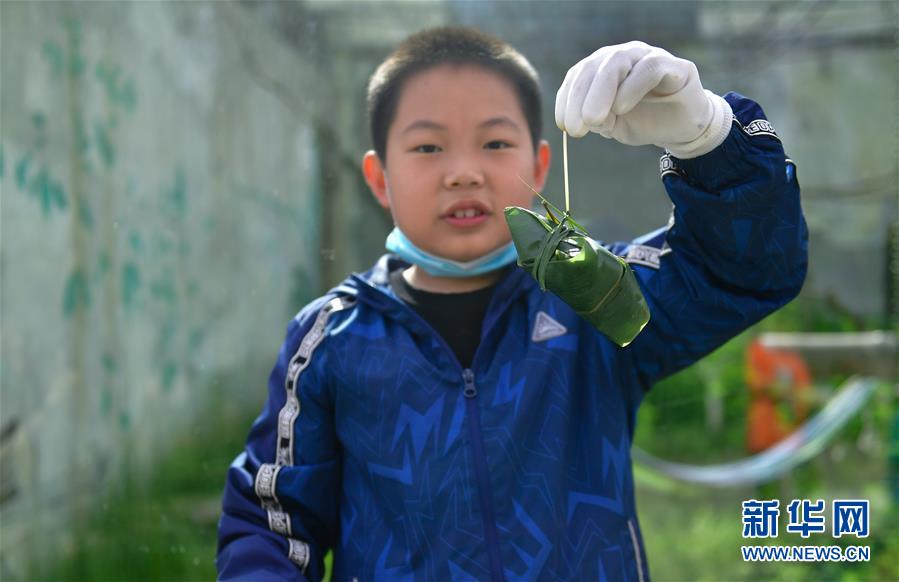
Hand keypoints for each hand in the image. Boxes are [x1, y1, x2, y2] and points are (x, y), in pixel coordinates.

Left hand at [555, 41, 732, 158]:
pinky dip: (631, 87)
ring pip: (617, 62)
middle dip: (579, 99)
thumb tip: (582, 118)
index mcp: (602, 69)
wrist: (681, 128)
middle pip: (593, 67)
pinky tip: (621, 108)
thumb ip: (597, 119)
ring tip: (594, 119)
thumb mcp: (613, 125)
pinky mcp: (674, 66)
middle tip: (576, 128)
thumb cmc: (643, 121)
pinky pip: (649, 68)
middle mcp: (623, 56)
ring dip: (600, 92)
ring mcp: (647, 57)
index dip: (566, 100)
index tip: (564, 127)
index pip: (577, 76)